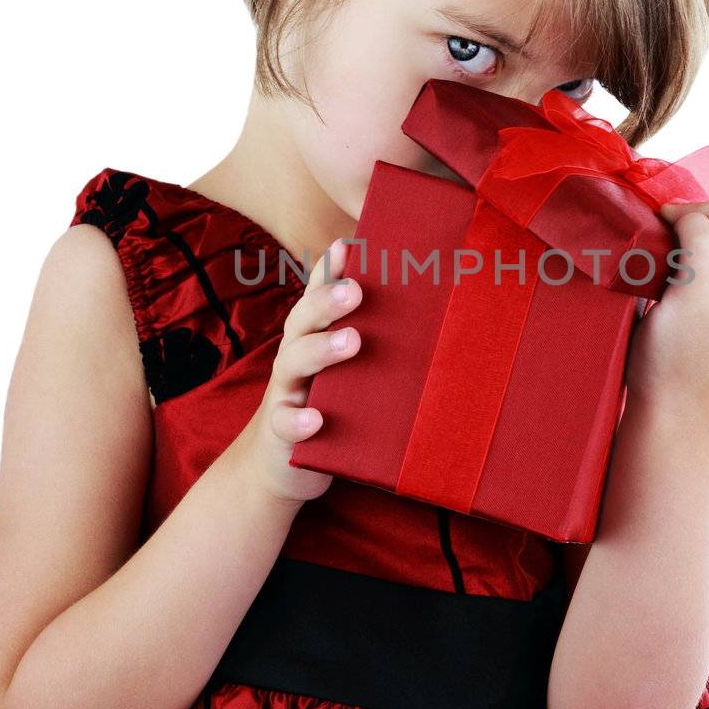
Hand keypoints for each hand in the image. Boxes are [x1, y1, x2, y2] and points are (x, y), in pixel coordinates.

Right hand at [233, 236, 362, 503]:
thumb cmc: (330, 403)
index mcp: (315, 335)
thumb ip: (371, 337)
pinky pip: (287, 424)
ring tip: (352, 341)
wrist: (282, 464)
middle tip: (357, 290)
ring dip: (322, 350)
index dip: (331, 269)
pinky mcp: (281, 432)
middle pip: (305, 320)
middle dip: (329, 300)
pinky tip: (316, 418)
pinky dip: (299, 420)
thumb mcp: (350, 370)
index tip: (349, 244)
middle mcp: (297, 356)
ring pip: (294, 363)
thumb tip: (426, 305)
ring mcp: (286, 392)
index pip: (319, 295)